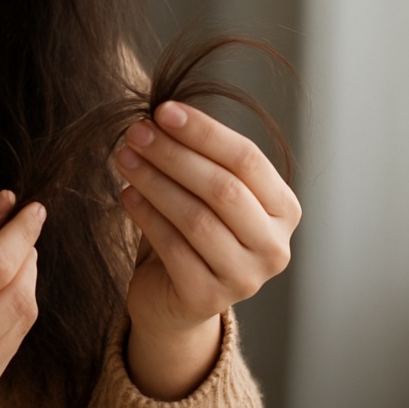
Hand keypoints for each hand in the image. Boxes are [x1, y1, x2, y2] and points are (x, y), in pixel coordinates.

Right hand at [0, 191, 44, 407]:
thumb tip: (6, 203)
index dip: (20, 234)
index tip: (34, 209)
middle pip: (15, 297)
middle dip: (27, 256)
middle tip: (17, 233)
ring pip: (21, 323)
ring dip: (25, 283)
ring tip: (7, 261)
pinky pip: (11, 347)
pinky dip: (14, 314)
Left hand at [114, 101, 300, 397]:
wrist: (174, 297)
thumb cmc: (194, 228)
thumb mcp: (207, 190)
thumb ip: (200, 156)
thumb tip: (163, 114)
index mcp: (284, 209)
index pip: (247, 160)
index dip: (204, 132)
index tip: (162, 110)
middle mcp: (274, 246)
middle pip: (223, 189)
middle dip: (174, 154)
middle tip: (136, 132)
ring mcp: (245, 278)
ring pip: (196, 218)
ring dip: (155, 181)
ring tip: (124, 157)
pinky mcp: (208, 298)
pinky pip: (173, 248)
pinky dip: (147, 216)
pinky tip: (127, 194)